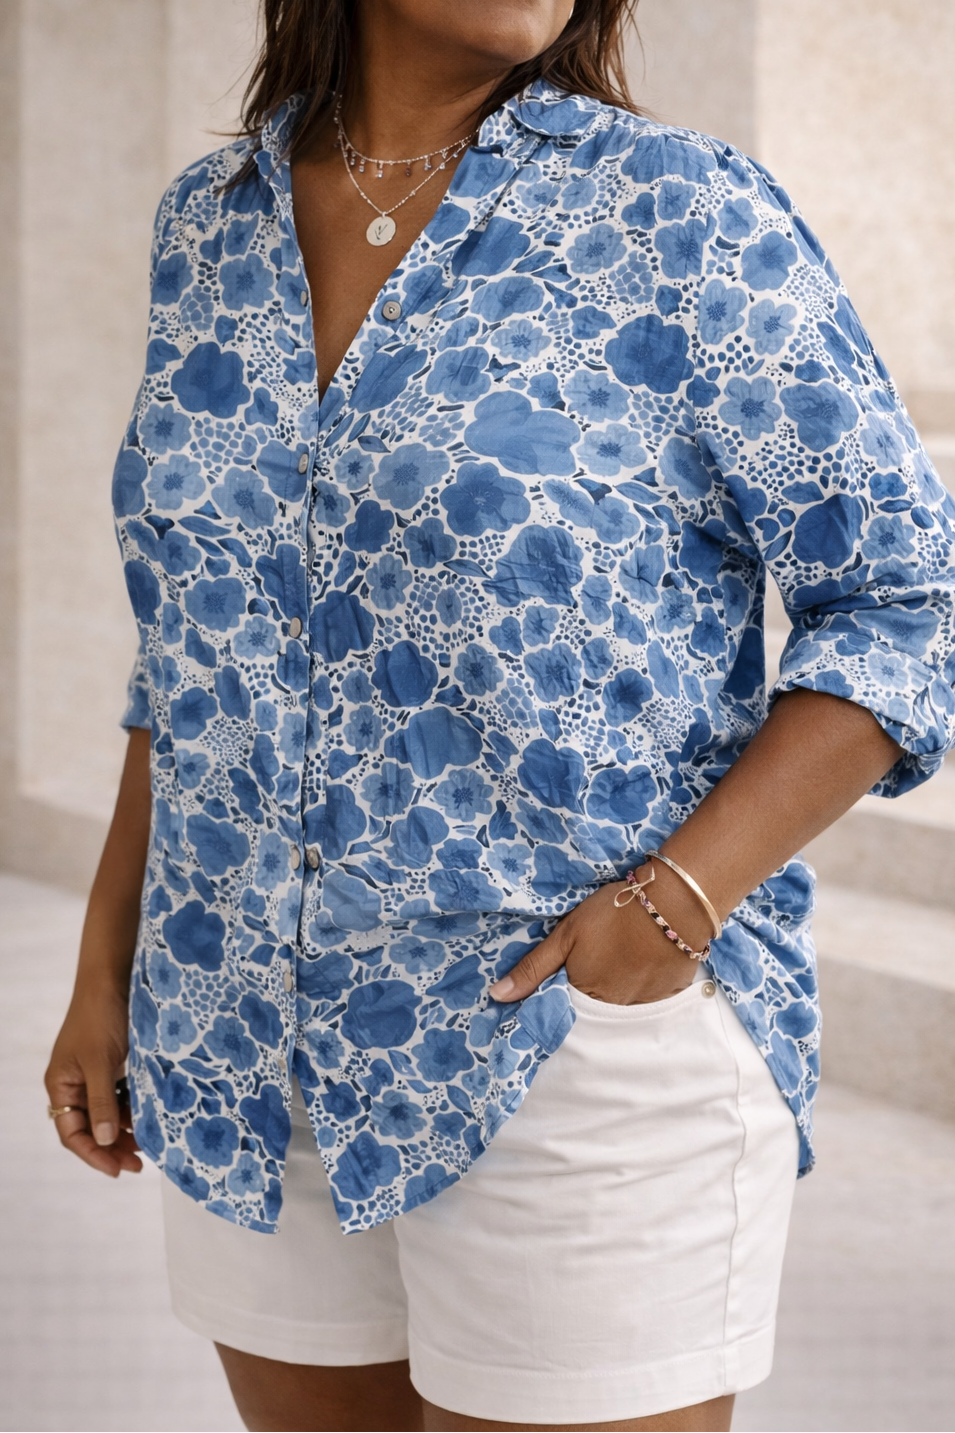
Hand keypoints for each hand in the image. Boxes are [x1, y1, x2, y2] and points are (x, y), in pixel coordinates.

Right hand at [44, 980, 141, 1177]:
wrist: (115, 977)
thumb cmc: (100, 1016)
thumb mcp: (100, 1062)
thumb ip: (101, 1102)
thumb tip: (105, 1141)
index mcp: (60, 1084)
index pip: (72, 1133)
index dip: (94, 1154)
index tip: (118, 1169)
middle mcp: (75, 1083)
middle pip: (90, 1128)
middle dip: (113, 1147)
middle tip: (140, 1163)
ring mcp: (96, 1074)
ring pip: (109, 1114)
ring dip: (127, 1130)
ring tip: (149, 1143)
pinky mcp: (115, 1065)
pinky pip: (123, 1096)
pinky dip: (135, 1109)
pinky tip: (152, 1118)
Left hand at [489, 861, 710, 1005]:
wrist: (673, 903)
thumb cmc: (613, 913)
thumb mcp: (566, 935)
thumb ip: (533, 968)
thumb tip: (497, 997)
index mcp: (585, 995)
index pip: (566, 1010)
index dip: (564, 994)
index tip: (566, 978)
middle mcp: (614, 1009)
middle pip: (596, 1011)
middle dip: (593, 993)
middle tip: (601, 960)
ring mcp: (645, 1005)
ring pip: (624, 1006)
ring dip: (620, 989)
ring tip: (623, 960)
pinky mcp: (670, 995)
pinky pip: (651, 1000)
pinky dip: (645, 985)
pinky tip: (645, 963)